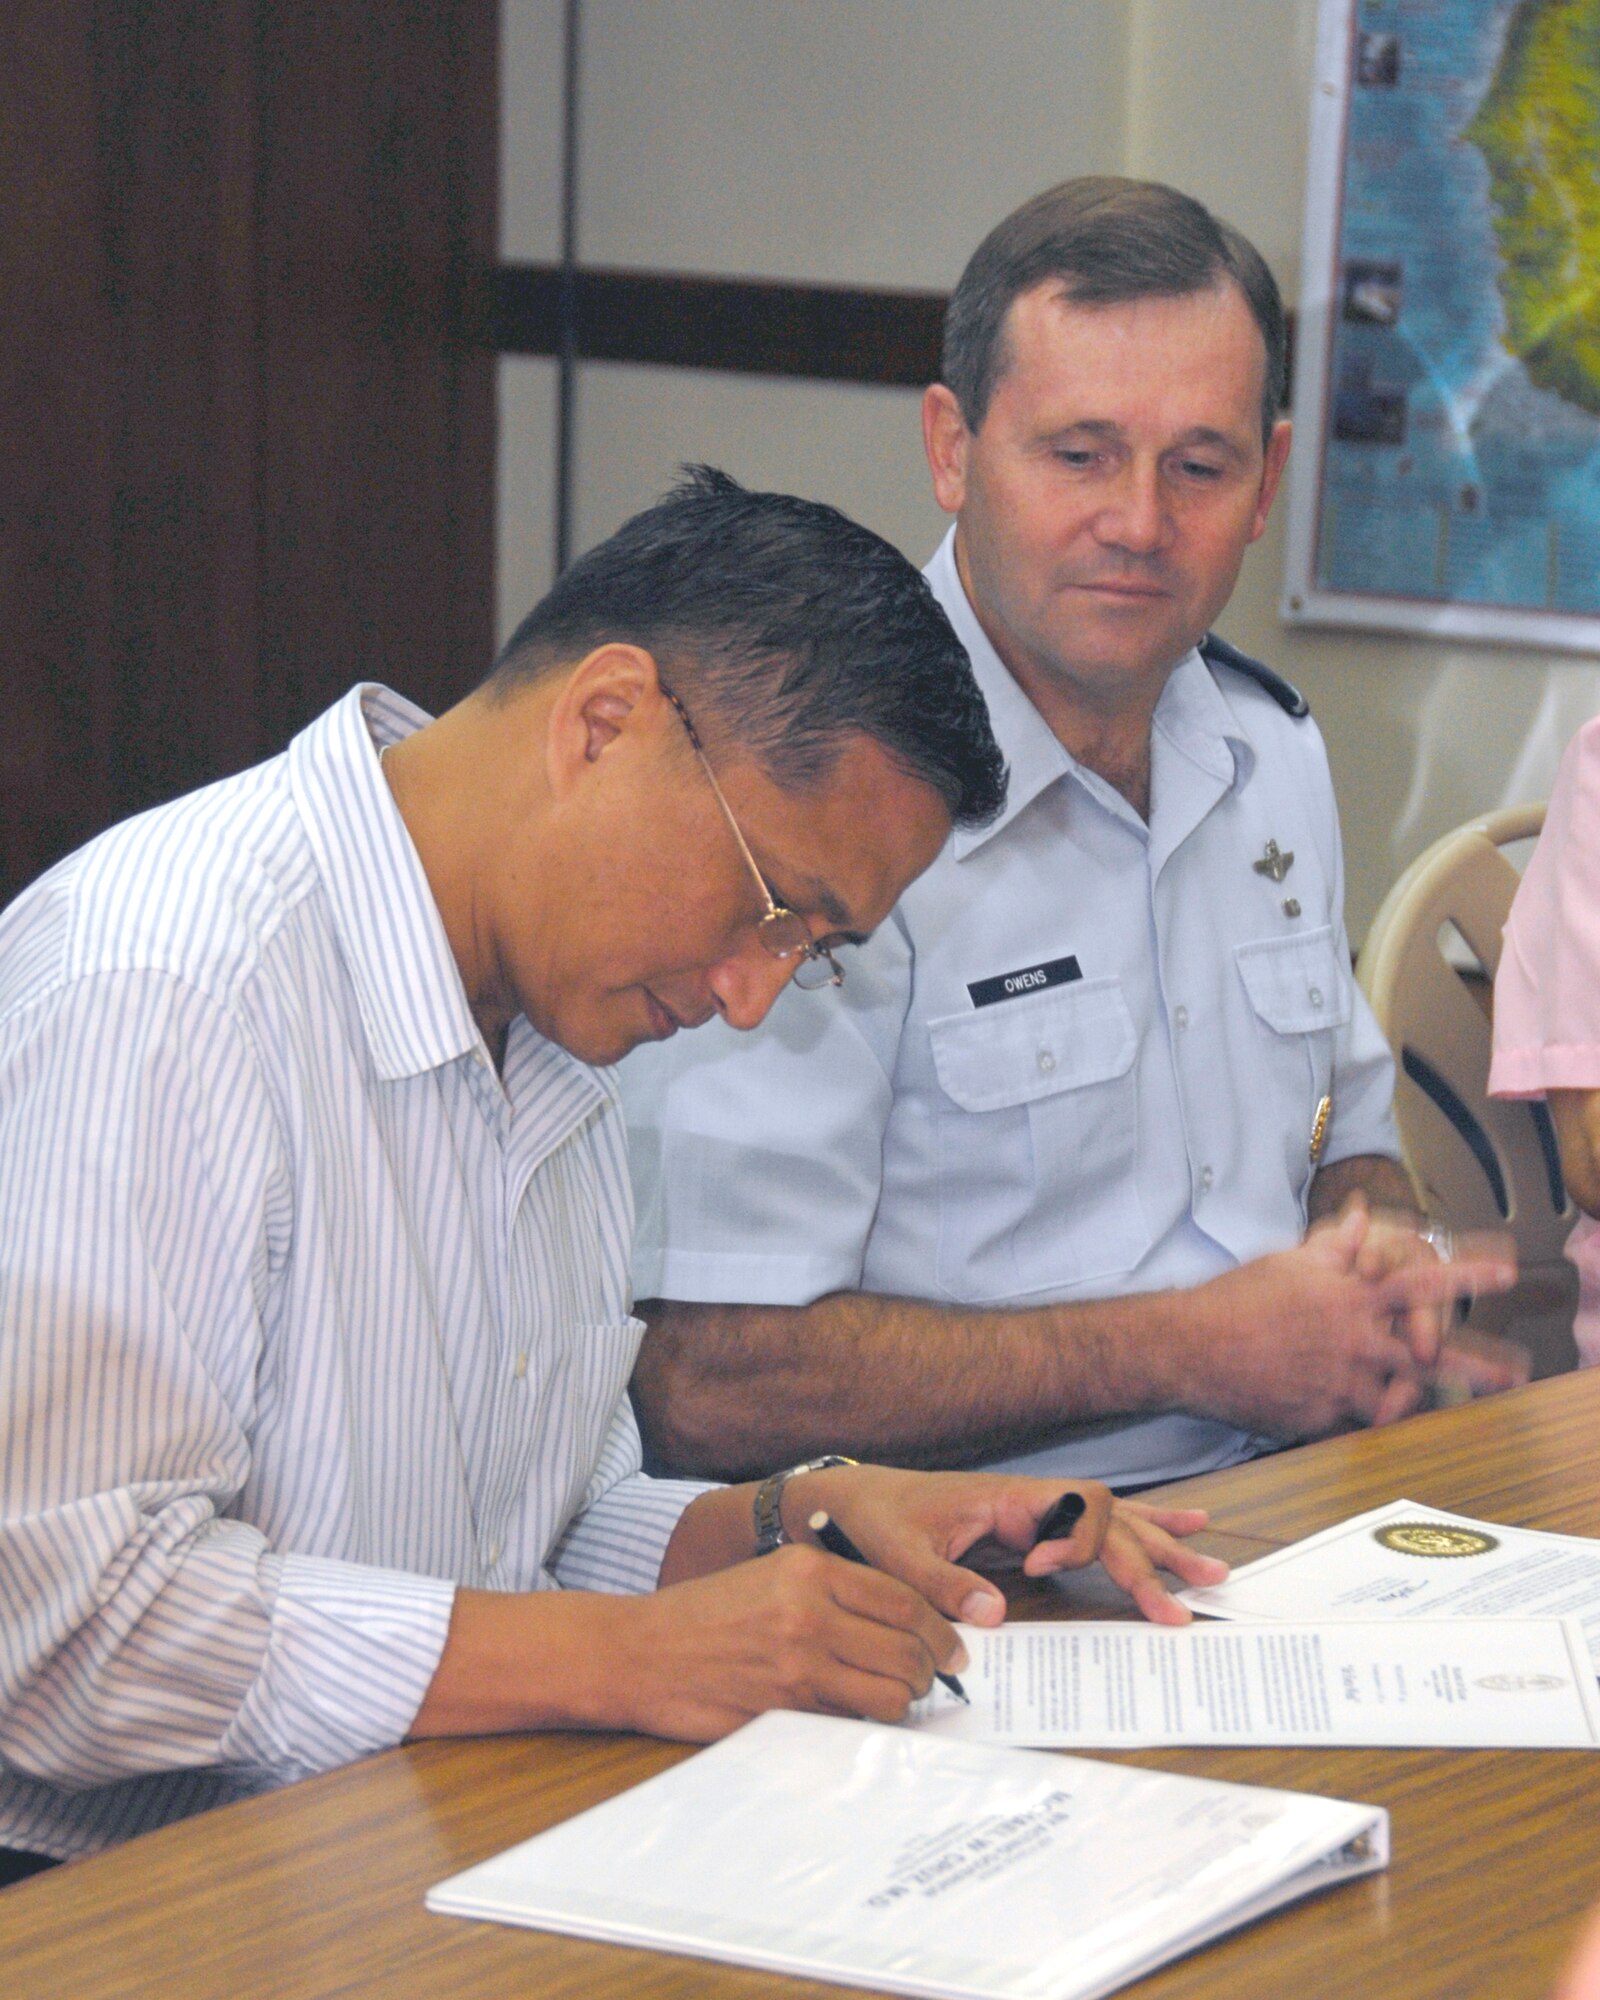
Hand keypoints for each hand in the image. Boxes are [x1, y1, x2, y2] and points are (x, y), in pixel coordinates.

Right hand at [609, 1542, 964, 1739]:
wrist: (643, 1651)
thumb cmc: (708, 1613)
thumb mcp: (771, 1574)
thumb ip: (832, 1587)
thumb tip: (899, 1618)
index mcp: (811, 1569)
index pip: (904, 1599)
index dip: (940, 1628)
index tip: (955, 1647)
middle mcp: (811, 1612)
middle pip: (907, 1648)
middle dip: (931, 1670)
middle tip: (932, 1678)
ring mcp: (798, 1663)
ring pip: (890, 1692)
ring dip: (905, 1701)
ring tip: (899, 1699)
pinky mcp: (785, 1709)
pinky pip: (853, 1722)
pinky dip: (868, 1723)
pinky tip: (860, 1715)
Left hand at [782, 1464, 1227, 1630]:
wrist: (853, 1501)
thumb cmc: (875, 1523)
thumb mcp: (898, 1555)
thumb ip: (944, 1582)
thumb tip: (996, 1612)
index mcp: (1005, 1498)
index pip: (1071, 1509)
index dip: (1071, 1543)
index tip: (1039, 1572)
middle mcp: (1031, 1500)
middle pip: (1108, 1519)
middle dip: (1148, 1559)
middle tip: (1182, 1603)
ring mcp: (1037, 1511)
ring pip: (1115, 1521)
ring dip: (1163, 1545)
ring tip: (1213, 1569)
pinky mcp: (1033, 1527)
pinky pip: (1098, 1524)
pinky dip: (1145, 1526)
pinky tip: (1187, 1527)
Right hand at [1180, 1204, 1515, 1438]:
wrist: (1193, 1349)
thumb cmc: (1238, 1299)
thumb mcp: (1288, 1263)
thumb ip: (1334, 1243)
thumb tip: (1361, 1210)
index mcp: (1349, 1297)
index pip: (1419, 1280)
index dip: (1465, 1275)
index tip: (1505, 1273)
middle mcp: (1352, 1341)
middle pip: (1428, 1355)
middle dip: (1476, 1366)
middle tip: (1514, 1374)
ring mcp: (1338, 1383)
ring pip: (1397, 1398)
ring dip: (1424, 1402)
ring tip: (1453, 1408)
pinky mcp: (1319, 1418)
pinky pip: (1353, 1422)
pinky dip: (1364, 1417)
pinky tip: (1374, 1419)